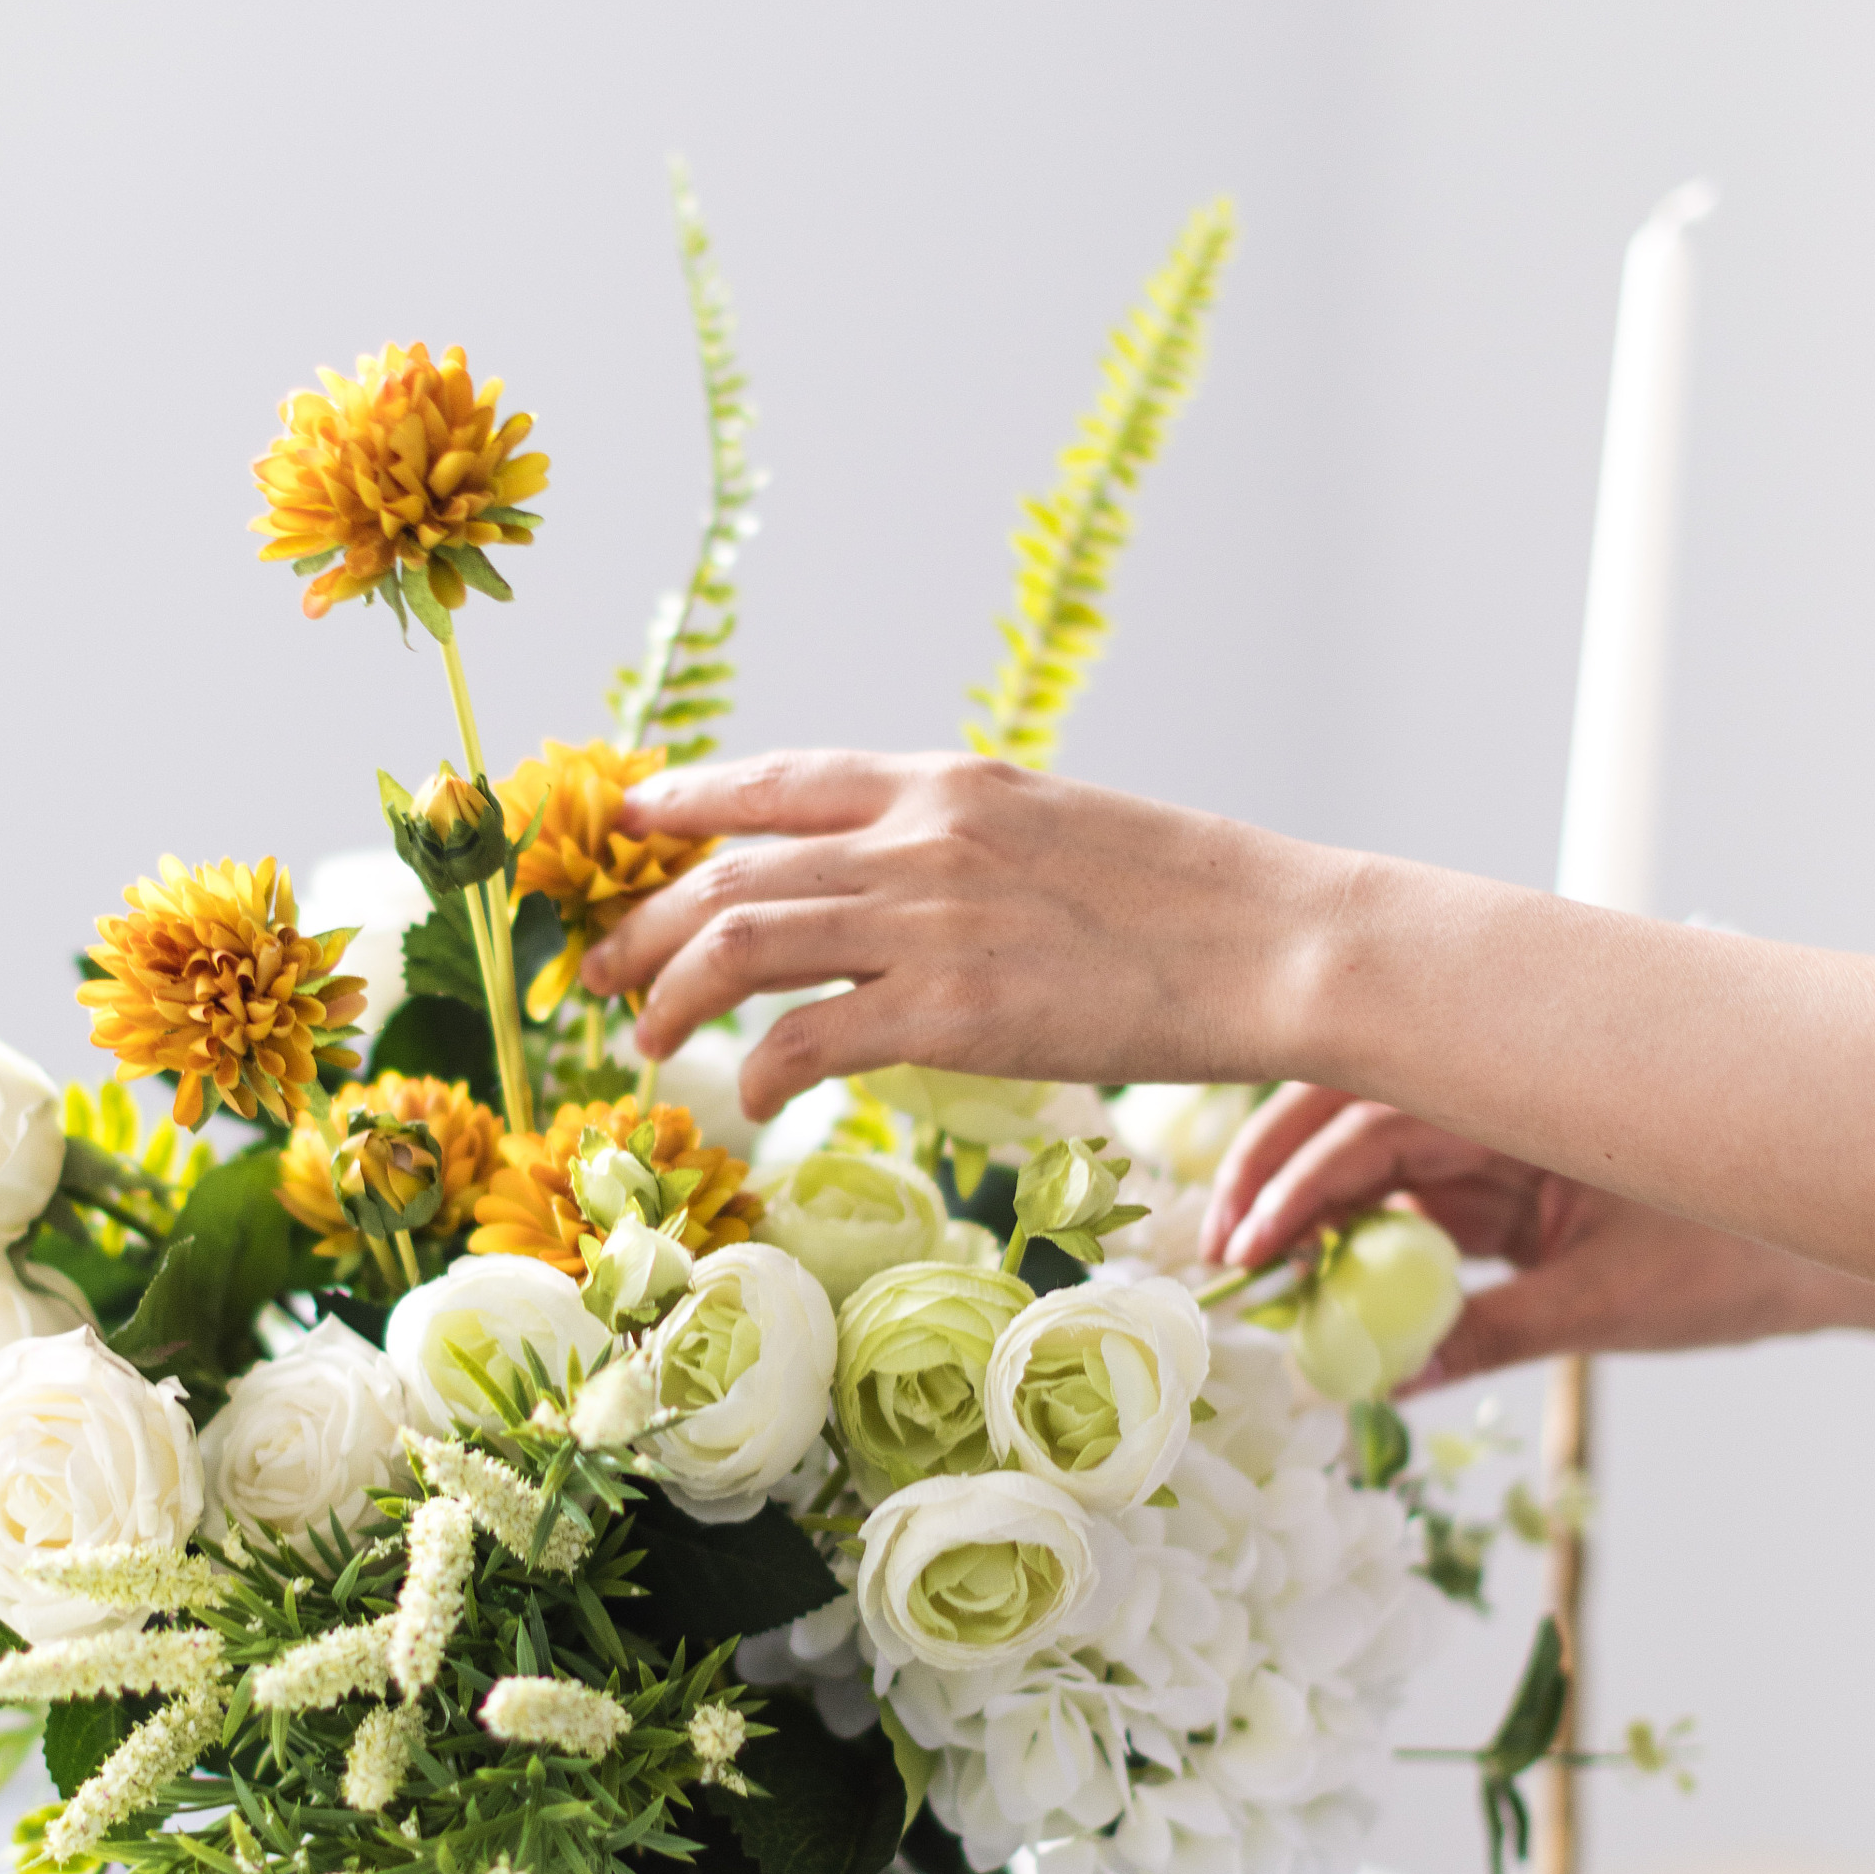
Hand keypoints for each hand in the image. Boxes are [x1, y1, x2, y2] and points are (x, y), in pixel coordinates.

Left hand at [589, 750, 1305, 1121]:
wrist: (1273, 941)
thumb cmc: (1187, 900)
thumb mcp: (1056, 827)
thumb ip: (962, 845)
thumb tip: (895, 885)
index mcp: (947, 782)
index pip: (780, 780)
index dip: (687, 801)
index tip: (631, 822)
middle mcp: (920, 839)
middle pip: (732, 872)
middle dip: (646, 922)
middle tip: (601, 967)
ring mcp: (930, 923)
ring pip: (740, 945)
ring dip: (669, 993)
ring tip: (639, 1034)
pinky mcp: (951, 1013)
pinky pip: (804, 1037)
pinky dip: (757, 1067)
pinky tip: (751, 1093)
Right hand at [1209, 1087, 1839, 1385]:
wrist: (1835, 1251)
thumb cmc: (1747, 1257)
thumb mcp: (1611, 1306)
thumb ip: (1492, 1335)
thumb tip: (1389, 1383)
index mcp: (1533, 1092)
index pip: (1382, 1117)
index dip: (1301, 1180)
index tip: (1250, 1245)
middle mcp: (1506, 1100)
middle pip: (1355, 1116)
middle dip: (1278, 1178)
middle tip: (1221, 1254)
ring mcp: (1504, 1141)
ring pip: (1377, 1160)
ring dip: (1316, 1215)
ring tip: (1258, 1282)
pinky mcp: (1511, 1188)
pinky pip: (1418, 1207)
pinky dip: (1369, 1247)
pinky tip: (1324, 1293)